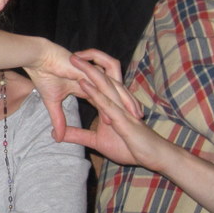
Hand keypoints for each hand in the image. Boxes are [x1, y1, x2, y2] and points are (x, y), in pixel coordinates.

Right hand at [24, 45, 130, 141]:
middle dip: (129, 106)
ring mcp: (94, 74)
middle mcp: (95, 78)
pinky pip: (105, 85)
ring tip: (137, 115)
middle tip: (140, 120)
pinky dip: (112, 98)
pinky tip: (121, 111)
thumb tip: (57, 137)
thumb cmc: (44, 76)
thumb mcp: (52, 103)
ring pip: (116, 88)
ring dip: (127, 102)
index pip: (107, 97)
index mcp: (89, 84)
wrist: (38, 60)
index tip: (125, 122)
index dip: (116, 109)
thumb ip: (58, 119)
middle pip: (117, 92)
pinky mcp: (90, 72)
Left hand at [61, 56, 168, 172]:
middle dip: (89, 63)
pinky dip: (94, 92)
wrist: (155, 157)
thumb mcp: (97, 142)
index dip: (84, 73)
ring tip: (75, 60)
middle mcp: (117, 101)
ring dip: (89, 71)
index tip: (67, 65)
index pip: (98, 83)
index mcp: (112, 104)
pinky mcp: (123, 119)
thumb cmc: (130, 149)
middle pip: (103, 75)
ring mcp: (121, 108)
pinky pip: (107, 102)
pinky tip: (82, 83)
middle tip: (71, 54)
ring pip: (105, 84)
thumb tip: (58, 135)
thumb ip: (78, 135)